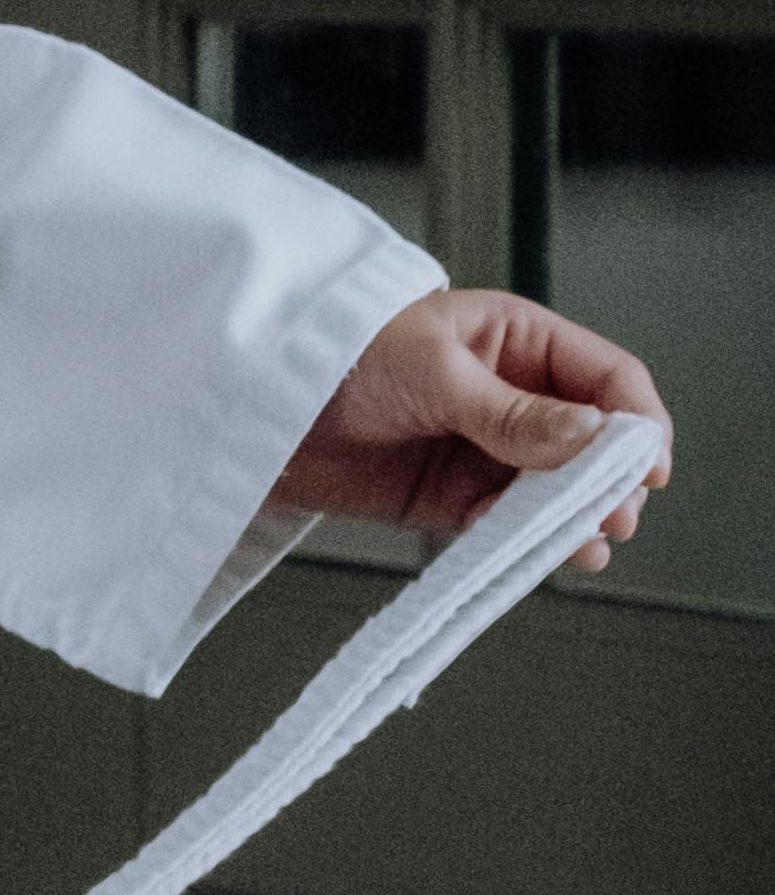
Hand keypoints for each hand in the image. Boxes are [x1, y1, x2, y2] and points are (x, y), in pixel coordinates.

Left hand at [275, 286, 668, 571]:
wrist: (249, 402)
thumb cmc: (335, 351)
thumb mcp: (432, 370)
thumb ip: (511, 411)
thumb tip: (591, 437)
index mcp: (514, 339)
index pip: (604, 378)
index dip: (635, 421)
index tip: (645, 467)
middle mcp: (508, 394)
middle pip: (589, 442)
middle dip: (607, 480)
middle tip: (612, 516)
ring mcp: (480, 448)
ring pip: (552, 490)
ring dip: (572, 517)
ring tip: (581, 543)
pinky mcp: (446, 496)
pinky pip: (502, 522)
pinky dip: (524, 541)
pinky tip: (539, 554)